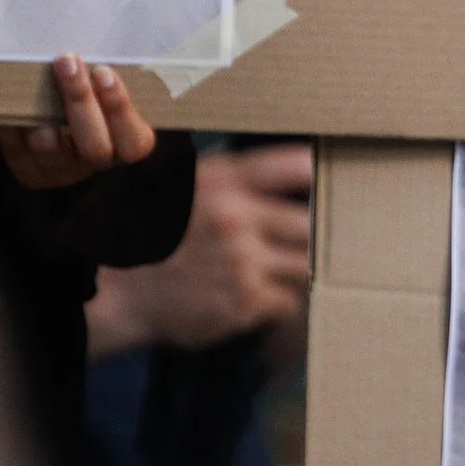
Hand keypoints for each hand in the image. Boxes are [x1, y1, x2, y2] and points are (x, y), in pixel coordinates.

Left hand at [0, 57, 156, 194]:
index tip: (103, 71)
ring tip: (35, 75)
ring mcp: (61, 171)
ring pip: (50, 147)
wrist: (53, 107)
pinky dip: (15, 118)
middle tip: (67, 61)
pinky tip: (15, 93)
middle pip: (95, 147)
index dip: (120, 109)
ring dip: (41, 110)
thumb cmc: (92, 86)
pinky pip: (18, 146)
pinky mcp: (30, 170)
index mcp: (126, 144)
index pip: (136, 143)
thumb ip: (109, 72)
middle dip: (80, 100)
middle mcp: (96, 163)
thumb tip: (111, 34)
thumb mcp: (107, 81)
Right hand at [86, 142, 312, 357]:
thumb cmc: (159, 234)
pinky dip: (280, 301)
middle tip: (331, 238)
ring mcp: (241, 263)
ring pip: (305, 265)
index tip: (345, 176)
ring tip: (283, 269)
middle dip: (321, 234)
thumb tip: (297, 162)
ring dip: (300, 270)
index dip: (324, 171)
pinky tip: (256, 295)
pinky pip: (288, 301)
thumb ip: (235, 177)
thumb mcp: (186, 187)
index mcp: (221, 181)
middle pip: (312, 224)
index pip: (293, 166)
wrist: (119, 291)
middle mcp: (235, 218)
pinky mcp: (243, 303)